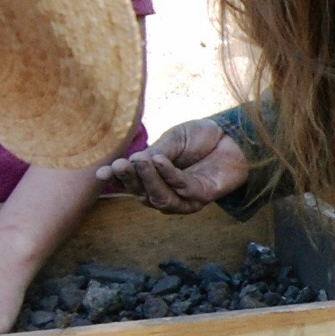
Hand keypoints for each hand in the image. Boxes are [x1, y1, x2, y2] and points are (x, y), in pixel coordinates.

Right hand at [99, 118, 249, 214]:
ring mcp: (183, 199)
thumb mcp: (173, 140)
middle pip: (141, 193)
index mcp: (154, 178)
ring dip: (147, 179)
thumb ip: (155, 152)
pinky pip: (180, 189)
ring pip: (158, 198)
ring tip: (140, 160)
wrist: (233, 137)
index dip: (116, 179)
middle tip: (119, 164)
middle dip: (129, 179)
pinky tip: (159, 160)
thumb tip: (130, 161)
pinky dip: (168, 174)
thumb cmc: (201, 139)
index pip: (131, 183)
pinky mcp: (200, 198)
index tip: (101, 172)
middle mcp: (165, 192)